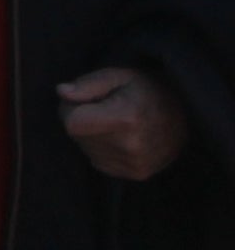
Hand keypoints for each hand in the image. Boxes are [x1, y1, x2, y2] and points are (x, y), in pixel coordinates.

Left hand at [62, 66, 189, 180]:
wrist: (186, 114)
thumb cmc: (146, 89)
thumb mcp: (118, 76)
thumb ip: (87, 84)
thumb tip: (62, 93)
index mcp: (125, 118)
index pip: (72, 122)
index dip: (71, 108)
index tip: (88, 99)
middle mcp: (130, 146)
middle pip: (77, 136)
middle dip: (82, 119)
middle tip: (105, 108)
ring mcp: (135, 164)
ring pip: (87, 149)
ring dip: (92, 135)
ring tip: (117, 123)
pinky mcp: (137, 174)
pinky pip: (99, 161)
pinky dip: (103, 149)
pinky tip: (122, 137)